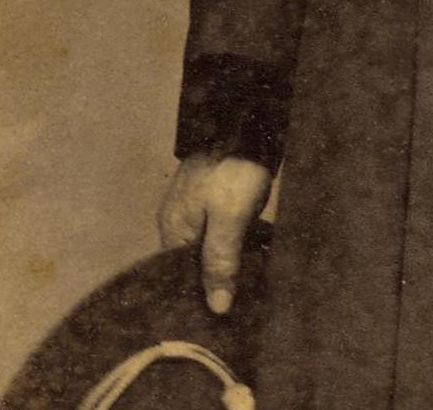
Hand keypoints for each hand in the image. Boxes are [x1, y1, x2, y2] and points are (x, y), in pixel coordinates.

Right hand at [158, 154, 271, 314]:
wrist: (250, 120)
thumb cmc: (235, 168)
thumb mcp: (229, 220)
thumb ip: (220, 261)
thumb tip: (217, 307)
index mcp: (173, 228)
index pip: (179, 276)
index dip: (200, 293)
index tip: (221, 312)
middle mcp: (181, 219)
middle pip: (196, 260)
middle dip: (219, 275)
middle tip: (245, 297)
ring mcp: (199, 205)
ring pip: (213, 242)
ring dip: (232, 255)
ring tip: (256, 278)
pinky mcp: (219, 194)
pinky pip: (225, 226)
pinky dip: (240, 237)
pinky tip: (259, 248)